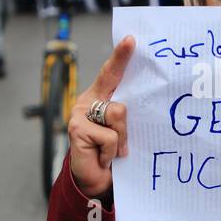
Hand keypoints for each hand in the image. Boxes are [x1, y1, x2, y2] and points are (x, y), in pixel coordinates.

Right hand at [69, 36, 134, 197]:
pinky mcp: (78, 129)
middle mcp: (87, 102)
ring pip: (118, 115)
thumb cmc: (111, 154)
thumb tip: (142, 105)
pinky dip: (112, 152)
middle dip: (127, 125)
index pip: (110, 74)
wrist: (94, 181)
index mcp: (100, 98)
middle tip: (123, 137)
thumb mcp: (122, 132)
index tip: (131, 40)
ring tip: (112, 152)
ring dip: (122, 140)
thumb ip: (125, 117)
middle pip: (120, 101)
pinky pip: (111, 137)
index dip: (120, 56)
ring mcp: (79, 114)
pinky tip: (103, 158)